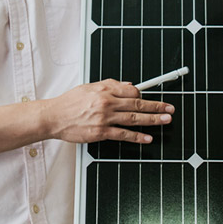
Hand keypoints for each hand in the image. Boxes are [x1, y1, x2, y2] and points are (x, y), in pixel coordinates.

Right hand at [39, 79, 173, 143]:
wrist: (53, 117)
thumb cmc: (69, 102)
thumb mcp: (89, 87)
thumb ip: (110, 85)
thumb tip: (128, 86)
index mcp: (104, 89)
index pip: (131, 91)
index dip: (143, 96)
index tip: (152, 100)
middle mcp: (106, 102)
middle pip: (137, 104)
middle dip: (156, 107)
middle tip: (169, 109)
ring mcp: (104, 118)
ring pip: (134, 119)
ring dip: (152, 120)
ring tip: (165, 121)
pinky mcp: (100, 132)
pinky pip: (123, 134)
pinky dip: (137, 136)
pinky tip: (148, 138)